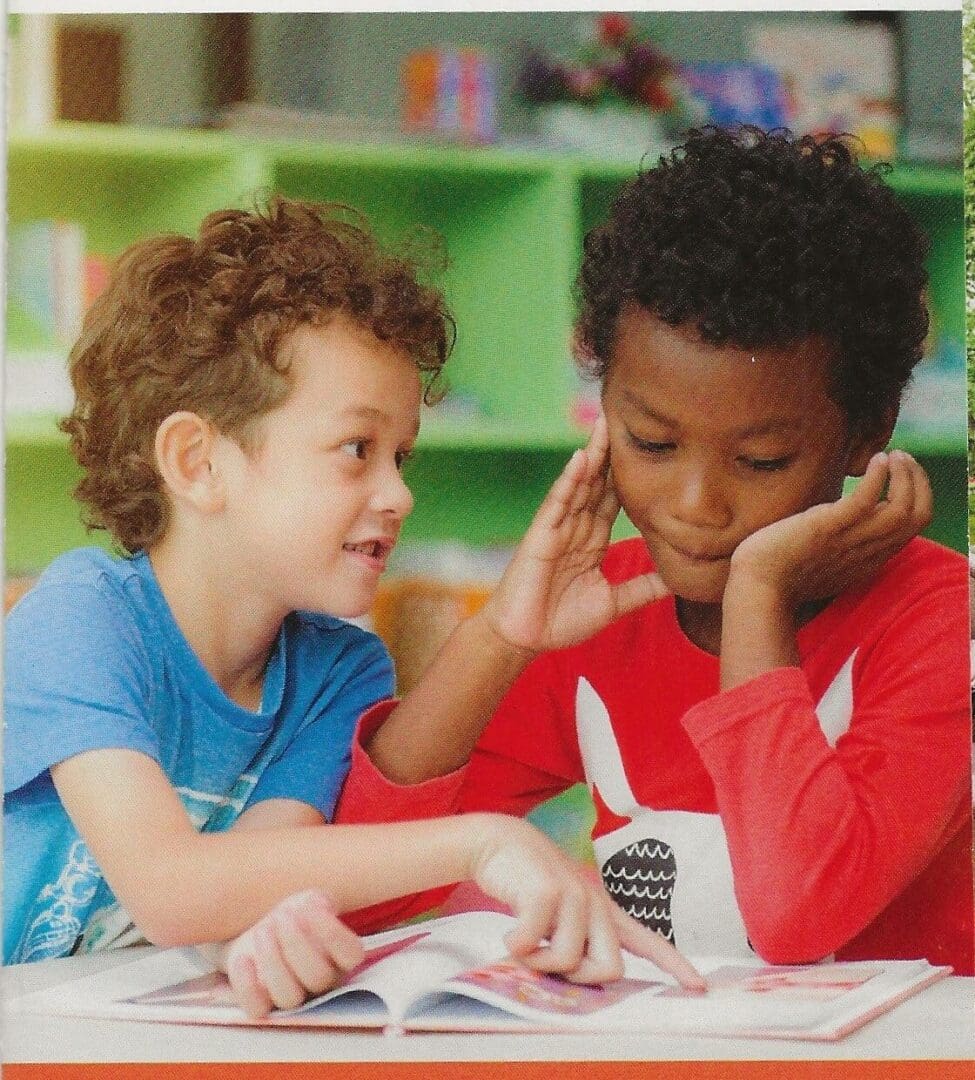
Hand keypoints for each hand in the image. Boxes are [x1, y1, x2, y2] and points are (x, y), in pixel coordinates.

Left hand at [219, 890, 363, 1018]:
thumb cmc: (293, 916)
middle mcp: (322, 983)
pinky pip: (257, 1008)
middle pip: (318, 977)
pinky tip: (243, 958)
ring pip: (289, 997)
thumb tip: (318, 905)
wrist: (261, 931)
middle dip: (297, 944)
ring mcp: (292, 997)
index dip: (333, 934)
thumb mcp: (307, 902)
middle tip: (282, 916)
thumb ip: (317, 902)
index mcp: (341, 957)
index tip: (312, 906)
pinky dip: (247, 985)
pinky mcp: (261, 1004)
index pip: (351, 955)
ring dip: (274, 961)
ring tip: (262, 930)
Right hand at [469, 814, 704, 989]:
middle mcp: (595, 902)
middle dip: (578, 977)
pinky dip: (516, 947)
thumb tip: (576, 979)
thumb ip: (575, 939)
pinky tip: (509, 931)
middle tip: (548, 961)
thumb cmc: (526, 884)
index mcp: (602, 909)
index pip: (647, 940)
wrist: (499, 841)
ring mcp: (574, 894)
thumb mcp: (558, 911)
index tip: (700, 987)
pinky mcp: (547, 892)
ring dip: (537, 962)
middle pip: (610, 967)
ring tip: (521, 941)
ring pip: (569, 961)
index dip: (674, 965)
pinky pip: (533, 945)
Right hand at [479, 415, 668, 653]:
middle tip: (627, 418)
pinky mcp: (541, 535)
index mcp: (592, 541)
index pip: (613, 500)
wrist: (526, 638)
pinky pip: (558, 502)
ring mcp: (558, 529)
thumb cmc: (562, 621)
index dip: (629, 476)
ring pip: (579, 485)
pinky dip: (569, 480)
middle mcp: (576, 529)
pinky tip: (581, 458)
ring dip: (592, 456)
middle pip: (597, 483)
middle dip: (611, 453)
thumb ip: (642, 588)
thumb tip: (678, 581)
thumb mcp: (613, 603)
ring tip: (605, 425)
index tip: (649, 450)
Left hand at [727, 450, 931, 608]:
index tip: (903, 474)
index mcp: (868, 560)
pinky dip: (879, 477)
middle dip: (918, 481)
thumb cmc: (780, 573)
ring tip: (893, 455)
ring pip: (902, 509)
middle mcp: (867, 553)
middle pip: (917, 517)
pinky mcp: (828, 528)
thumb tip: (836, 521)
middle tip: (902, 457)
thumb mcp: (822, 560)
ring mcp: (849, 541)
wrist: (756, 587)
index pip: (912, 528)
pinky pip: (866, 500)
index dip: (917, 497)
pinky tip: (877, 459)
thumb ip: (839, 545)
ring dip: (905, 476)